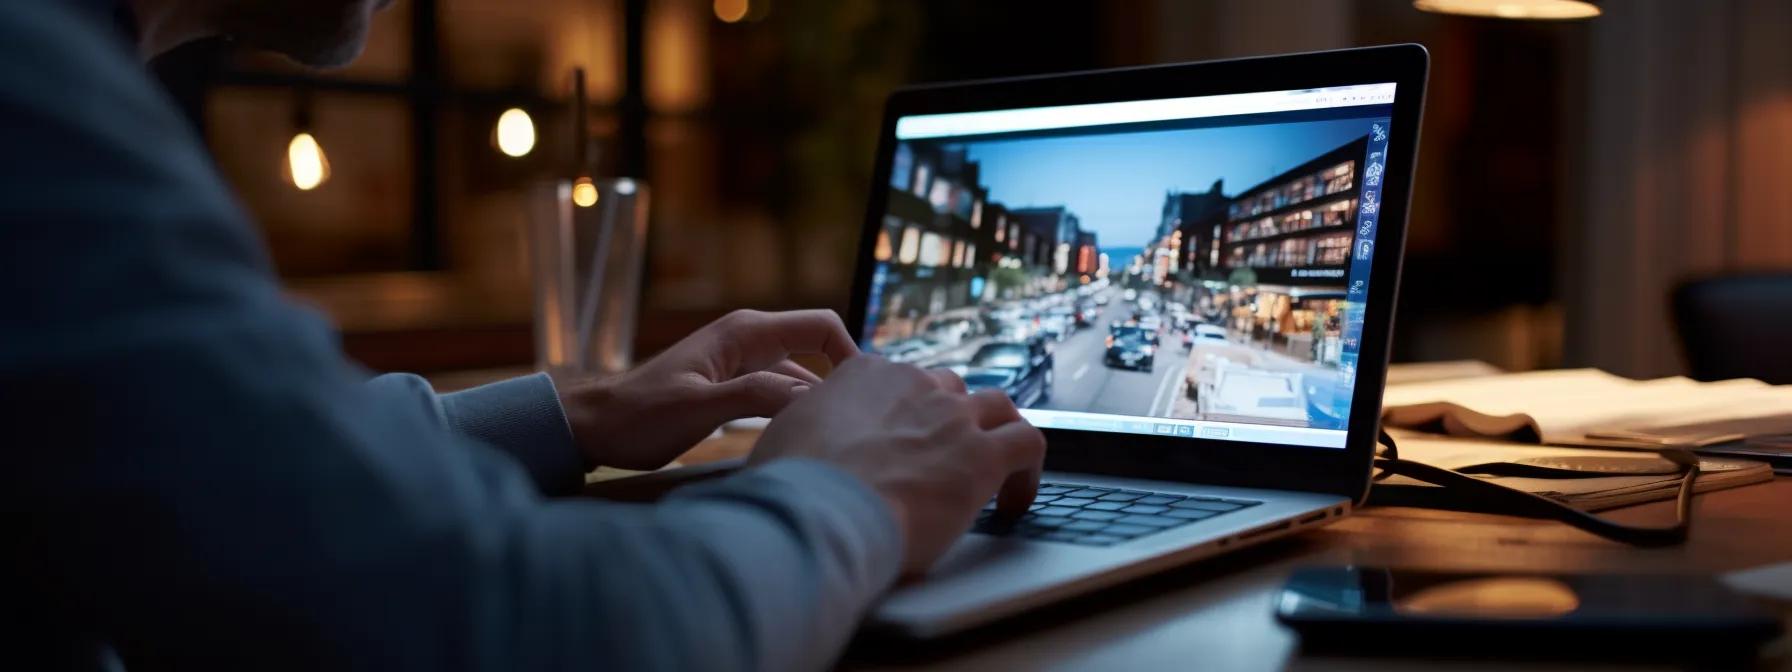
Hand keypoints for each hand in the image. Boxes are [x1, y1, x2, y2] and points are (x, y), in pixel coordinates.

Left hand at [559, 309, 857, 470]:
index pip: (820, 326)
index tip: (864, 395)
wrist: (597, 427)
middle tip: (861, 422)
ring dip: (819, 402)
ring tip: (839, 438)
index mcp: (745, 333)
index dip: (850, 354)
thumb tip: (814, 399)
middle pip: (818, 350)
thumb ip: (755, 397)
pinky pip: (782, 395)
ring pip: (802, 377)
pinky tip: (802, 441)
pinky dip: (796, 413)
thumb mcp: (699, 407)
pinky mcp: (735, 388)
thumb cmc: (640, 416)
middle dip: (843, 380)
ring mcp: (743, 364)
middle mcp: (750, 341)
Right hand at [749, 356, 1047, 575]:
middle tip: (949, 460)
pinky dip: (1029, 471)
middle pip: (952, 391)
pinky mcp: (981, 455)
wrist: (820, 510)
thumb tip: (800, 438)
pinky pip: (1028, 445)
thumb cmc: (793, 486)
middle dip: (953, 423)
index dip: (910, 413)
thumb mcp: (784, 436)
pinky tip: (1013, 501)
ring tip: (997, 475)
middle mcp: (914, 383)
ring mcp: (952, 415)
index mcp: (865, 373)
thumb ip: (805, 426)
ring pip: (998, 408)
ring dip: (998, 437)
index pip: (903, 381)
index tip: (907, 442)